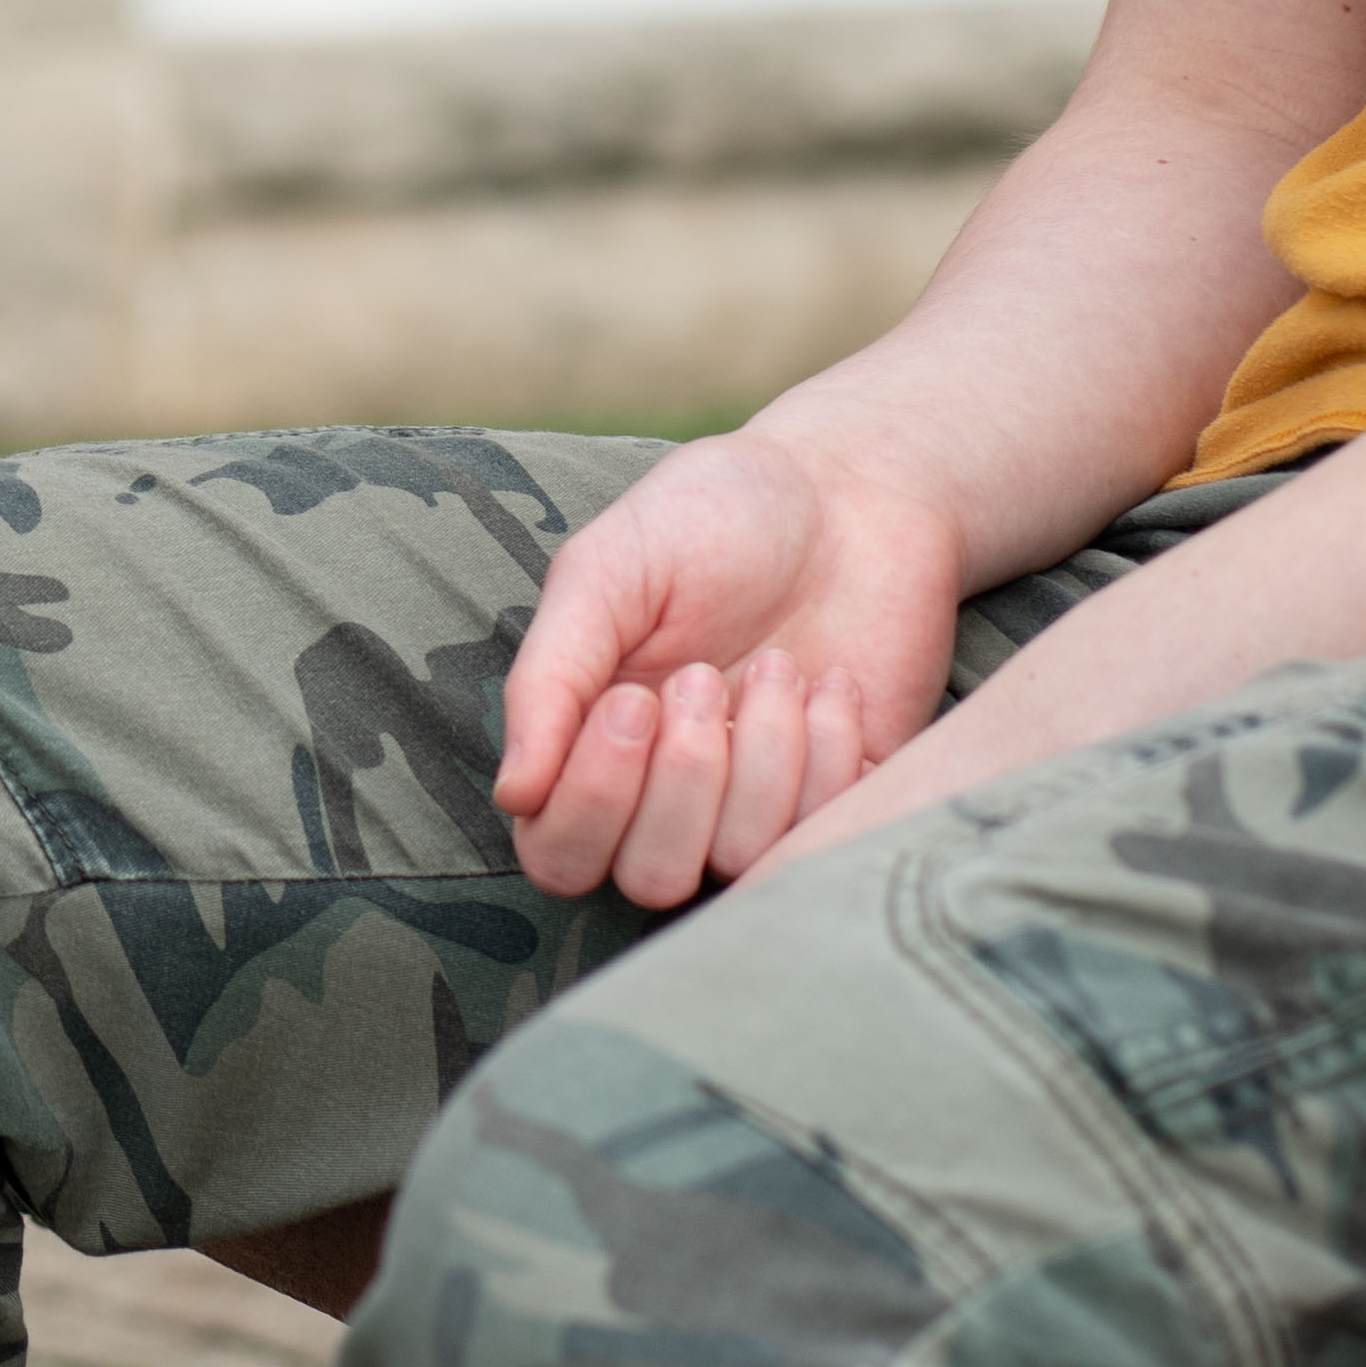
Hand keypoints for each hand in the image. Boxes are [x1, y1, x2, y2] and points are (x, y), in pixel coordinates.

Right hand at [494, 427, 973, 908]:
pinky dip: (827, 751)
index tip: (635, 698)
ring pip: (736, 857)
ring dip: (761, 752)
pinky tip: (830, 684)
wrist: (851, 487)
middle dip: (683, 778)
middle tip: (703, 676)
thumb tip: (513, 793)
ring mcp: (756, 803)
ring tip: (776, 666)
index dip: (593, 797)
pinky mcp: (840, 798)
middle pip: (646, 878)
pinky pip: (822, 832)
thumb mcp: (605, 571)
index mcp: (593, 743)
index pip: (558, 851)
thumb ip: (549, 680)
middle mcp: (669, 793)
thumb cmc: (712, 515)